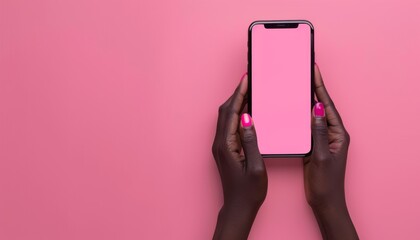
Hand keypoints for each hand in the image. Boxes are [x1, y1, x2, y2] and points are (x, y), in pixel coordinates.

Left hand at [212, 74, 266, 239]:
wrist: (238, 207)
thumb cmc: (249, 191)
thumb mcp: (256, 167)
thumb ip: (251, 141)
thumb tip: (247, 117)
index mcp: (226, 145)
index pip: (231, 113)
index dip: (239, 95)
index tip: (246, 80)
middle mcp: (219, 143)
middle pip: (225, 112)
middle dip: (235, 94)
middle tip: (248, 81)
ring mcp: (220, 146)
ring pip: (225, 117)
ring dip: (235, 103)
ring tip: (247, 91)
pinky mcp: (224, 149)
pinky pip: (228, 126)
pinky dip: (235, 114)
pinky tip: (245, 111)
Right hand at [304, 64, 357, 238]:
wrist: (325, 201)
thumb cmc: (326, 183)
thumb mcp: (322, 157)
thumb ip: (319, 132)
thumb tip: (318, 108)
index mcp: (338, 133)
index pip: (328, 105)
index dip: (320, 87)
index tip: (314, 71)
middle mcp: (332, 133)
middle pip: (322, 106)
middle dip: (313, 89)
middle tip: (303, 73)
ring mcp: (323, 139)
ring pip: (313, 115)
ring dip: (305, 101)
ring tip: (296, 86)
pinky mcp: (314, 145)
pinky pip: (306, 126)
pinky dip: (299, 116)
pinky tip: (292, 110)